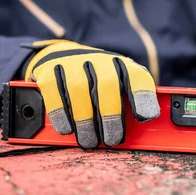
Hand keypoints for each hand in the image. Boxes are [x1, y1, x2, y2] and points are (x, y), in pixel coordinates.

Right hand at [22, 40, 159, 148]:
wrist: (60, 55)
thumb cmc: (96, 81)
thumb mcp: (118, 86)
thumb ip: (130, 103)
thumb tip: (145, 126)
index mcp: (122, 65)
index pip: (137, 76)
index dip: (143, 96)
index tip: (146, 117)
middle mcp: (99, 60)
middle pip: (107, 84)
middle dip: (110, 115)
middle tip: (112, 139)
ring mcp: (74, 62)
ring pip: (79, 90)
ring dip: (85, 120)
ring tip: (90, 141)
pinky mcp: (50, 70)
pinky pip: (54, 91)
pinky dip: (61, 113)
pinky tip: (67, 129)